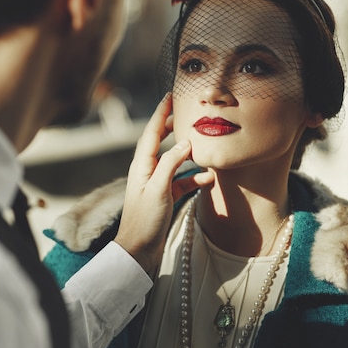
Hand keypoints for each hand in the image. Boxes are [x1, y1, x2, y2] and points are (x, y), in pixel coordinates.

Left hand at [114, 93, 213, 273]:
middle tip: (187, 114)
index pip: (151, 132)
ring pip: (175, 162)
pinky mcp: (164, 197)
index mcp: (141, 165)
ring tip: (204, 146)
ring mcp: (156, 184)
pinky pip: (182, 181)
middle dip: (173, 128)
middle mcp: (147, 171)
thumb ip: (171, 164)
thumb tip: (185, 143)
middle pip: (161, 143)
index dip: (161, 113)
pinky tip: (208, 179)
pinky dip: (194, 178)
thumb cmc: (144, 221)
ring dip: (189, 155)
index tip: (170, 97)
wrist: (138, 251)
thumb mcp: (158, 189)